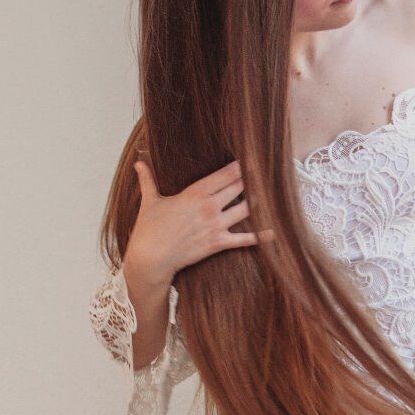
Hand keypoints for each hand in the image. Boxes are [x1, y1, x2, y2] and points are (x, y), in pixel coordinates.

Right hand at [124, 155, 275, 287]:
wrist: (151, 258)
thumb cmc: (149, 229)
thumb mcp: (149, 201)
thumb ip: (147, 180)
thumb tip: (139, 162)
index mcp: (196, 192)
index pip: (227, 173)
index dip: (243, 164)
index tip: (254, 156)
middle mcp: (210, 206)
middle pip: (240, 187)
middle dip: (254, 179)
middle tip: (268, 171)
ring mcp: (216, 225)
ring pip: (247, 209)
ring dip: (259, 201)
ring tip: (273, 194)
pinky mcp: (218, 243)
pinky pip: (245, 239)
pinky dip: (261, 236)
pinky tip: (275, 231)